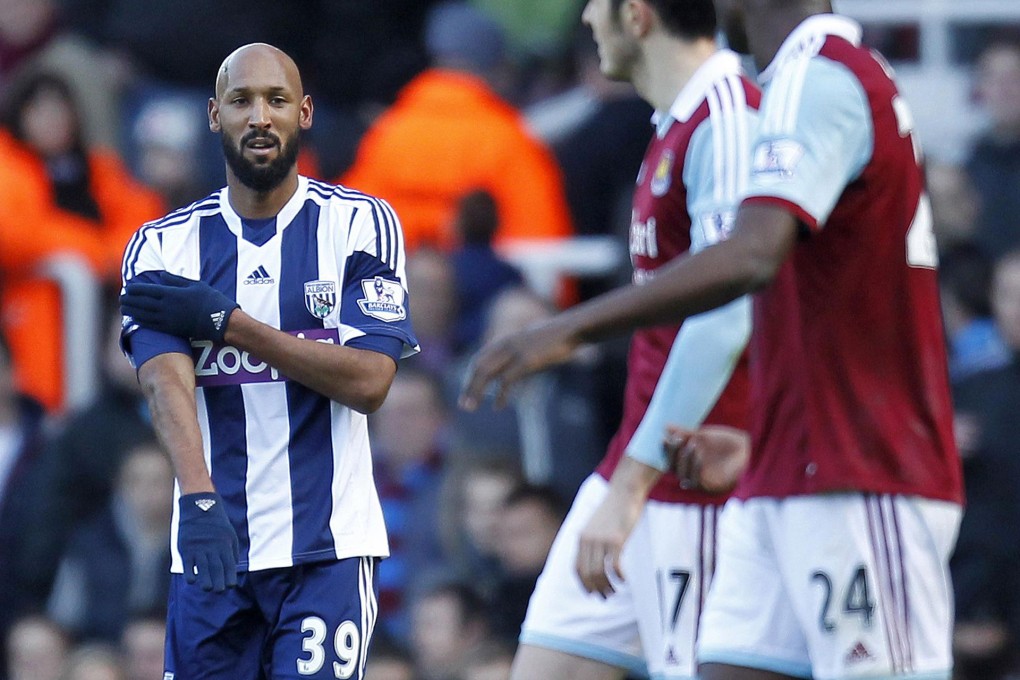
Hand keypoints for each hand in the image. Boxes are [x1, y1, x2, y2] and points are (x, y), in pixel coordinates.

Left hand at [121, 272, 238, 342]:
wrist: (220, 320)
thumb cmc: (210, 300)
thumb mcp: (195, 284)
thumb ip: (176, 280)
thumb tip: (161, 276)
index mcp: (171, 293)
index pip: (147, 290)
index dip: (135, 289)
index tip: (127, 287)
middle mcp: (166, 306)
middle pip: (142, 302)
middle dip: (130, 300)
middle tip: (122, 297)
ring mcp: (168, 319)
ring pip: (144, 314)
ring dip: (132, 310)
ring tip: (124, 308)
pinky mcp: (171, 329)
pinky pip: (151, 325)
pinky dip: (141, 321)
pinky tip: (135, 319)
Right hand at [177, 492, 238, 591]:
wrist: (199, 507)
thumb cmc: (216, 524)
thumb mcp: (229, 534)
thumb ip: (232, 551)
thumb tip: (234, 567)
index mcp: (225, 545)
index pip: (229, 565)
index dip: (230, 578)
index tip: (230, 586)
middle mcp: (213, 548)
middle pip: (217, 569)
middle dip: (219, 583)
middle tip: (219, 591)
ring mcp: (199, 548)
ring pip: (203, 569)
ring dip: (205, 582)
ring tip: (207, 588)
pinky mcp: (186, 549)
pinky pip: (188, 565)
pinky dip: (190, 574)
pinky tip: (193, 581)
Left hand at [459, 317, 579, 409]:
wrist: (571, 330)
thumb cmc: (553, 340)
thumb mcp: (530, 345)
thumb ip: (518, 356)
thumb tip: (512, 372)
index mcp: (505, 341)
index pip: (480, 359)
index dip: (471, 376)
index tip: (467, 392)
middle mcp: (506, 344)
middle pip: (479, 366)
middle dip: (469, 386)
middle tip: (463, 405)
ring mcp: (515, 351)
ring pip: (487, 372)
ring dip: (476, 392)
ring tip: (471, 407)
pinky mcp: (527, 360)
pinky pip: (507, 380)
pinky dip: (500, 395)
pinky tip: (498, 407)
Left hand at [575, 487, 643, 597]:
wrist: (624, 491)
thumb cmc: (613, 509)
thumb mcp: (596, 524)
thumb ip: (592, 540)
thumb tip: (594, 559)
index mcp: (581, 537)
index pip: (576, 568)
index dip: (583, 584)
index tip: (592, 593)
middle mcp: (588, 540)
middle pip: (587, 574)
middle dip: (596, 589)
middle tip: (606, 597)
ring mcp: (601, 540)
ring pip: (600, 572)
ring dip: (607, 586)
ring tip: (615, 591)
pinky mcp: (617, 539)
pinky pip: (615, 565)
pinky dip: (619, 577)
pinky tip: (625, 580)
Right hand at [667, 425, 749, 493]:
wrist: (741, 447)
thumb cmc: (720, 441)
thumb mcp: (701, 436)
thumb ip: (684, 434)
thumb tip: (665, 426)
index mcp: (686, 463)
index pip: (669, 461)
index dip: (665, 452)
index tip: (663, 438)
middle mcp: (690, 473)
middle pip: (674, 470)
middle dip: (673, 455)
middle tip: (676, 439)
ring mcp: (701, 480)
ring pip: (684, 477)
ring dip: (685, 461)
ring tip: (691, 443)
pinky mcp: (712, 486)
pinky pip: (697, 481)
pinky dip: (695, 468)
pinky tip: (698, 455)